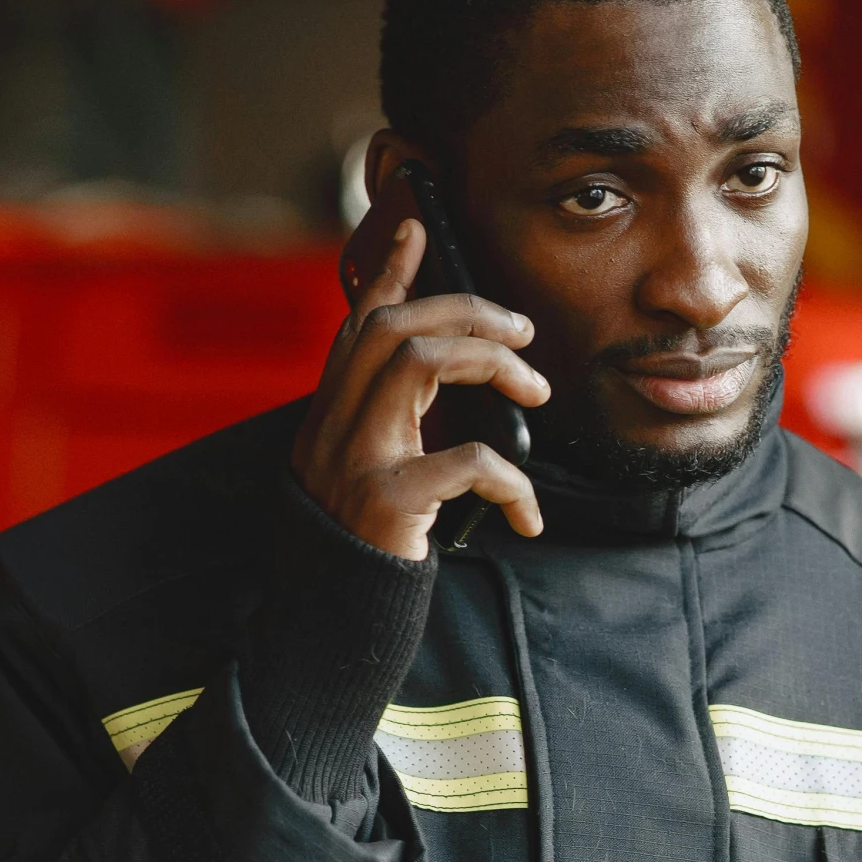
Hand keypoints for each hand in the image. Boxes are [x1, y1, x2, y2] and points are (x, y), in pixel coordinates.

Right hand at [290, 218, 552, 559]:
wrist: (327, 633)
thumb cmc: (366, 555)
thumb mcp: (370, 481)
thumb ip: (393, 432)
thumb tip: (449, 391)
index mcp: (331, 419)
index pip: (358, 327)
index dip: (388, 272)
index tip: (418, 228)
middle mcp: (333, 429)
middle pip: (393, 328)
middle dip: (466, 311)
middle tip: (523, 332)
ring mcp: (354, 460)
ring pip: (417, 363)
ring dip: (490, 363)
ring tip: (534, 394)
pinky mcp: (384, 502)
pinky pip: (463, 459)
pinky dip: (510, 479)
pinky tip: (527, 513)